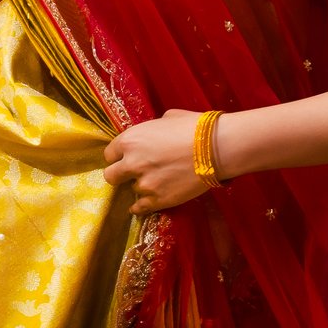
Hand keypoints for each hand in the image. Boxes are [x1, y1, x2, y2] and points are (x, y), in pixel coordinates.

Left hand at [100, 110, 214, 214]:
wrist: (217, 148)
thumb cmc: (195, 127)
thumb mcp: (167, 119)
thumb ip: (151, 130)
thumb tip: (153, 134)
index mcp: (130, 140)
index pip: (109, 154)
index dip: (119, 157)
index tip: (127, 158)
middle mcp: (131, 163)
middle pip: (111, 176)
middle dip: (121, 175)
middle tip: (133, 174)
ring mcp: (144, 184)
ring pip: (130, 191)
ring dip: (140, 187)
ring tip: (156, 183)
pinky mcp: (158, 200)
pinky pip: (139, 208)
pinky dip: (141, 207)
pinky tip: (144, 204)